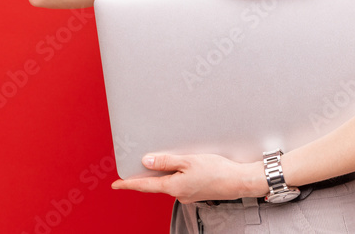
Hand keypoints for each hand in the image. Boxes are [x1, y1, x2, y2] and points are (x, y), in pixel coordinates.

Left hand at [112, 153, 267, 203]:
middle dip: (148, 176)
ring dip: (167, 173)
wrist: (238, 181)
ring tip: (168, 160)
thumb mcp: (188, 160)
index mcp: (173, 187)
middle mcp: (178, 194)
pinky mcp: (197, 192)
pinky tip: (186, 166)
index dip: (129, 184)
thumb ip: (166, 161)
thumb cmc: (216, 170)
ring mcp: (188, 195)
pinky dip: (179, 175)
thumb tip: (147, 161)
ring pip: (171, 182)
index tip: (116, 185)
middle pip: (157, 184)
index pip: (145, 186)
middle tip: (138, 167)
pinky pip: (182, 183)